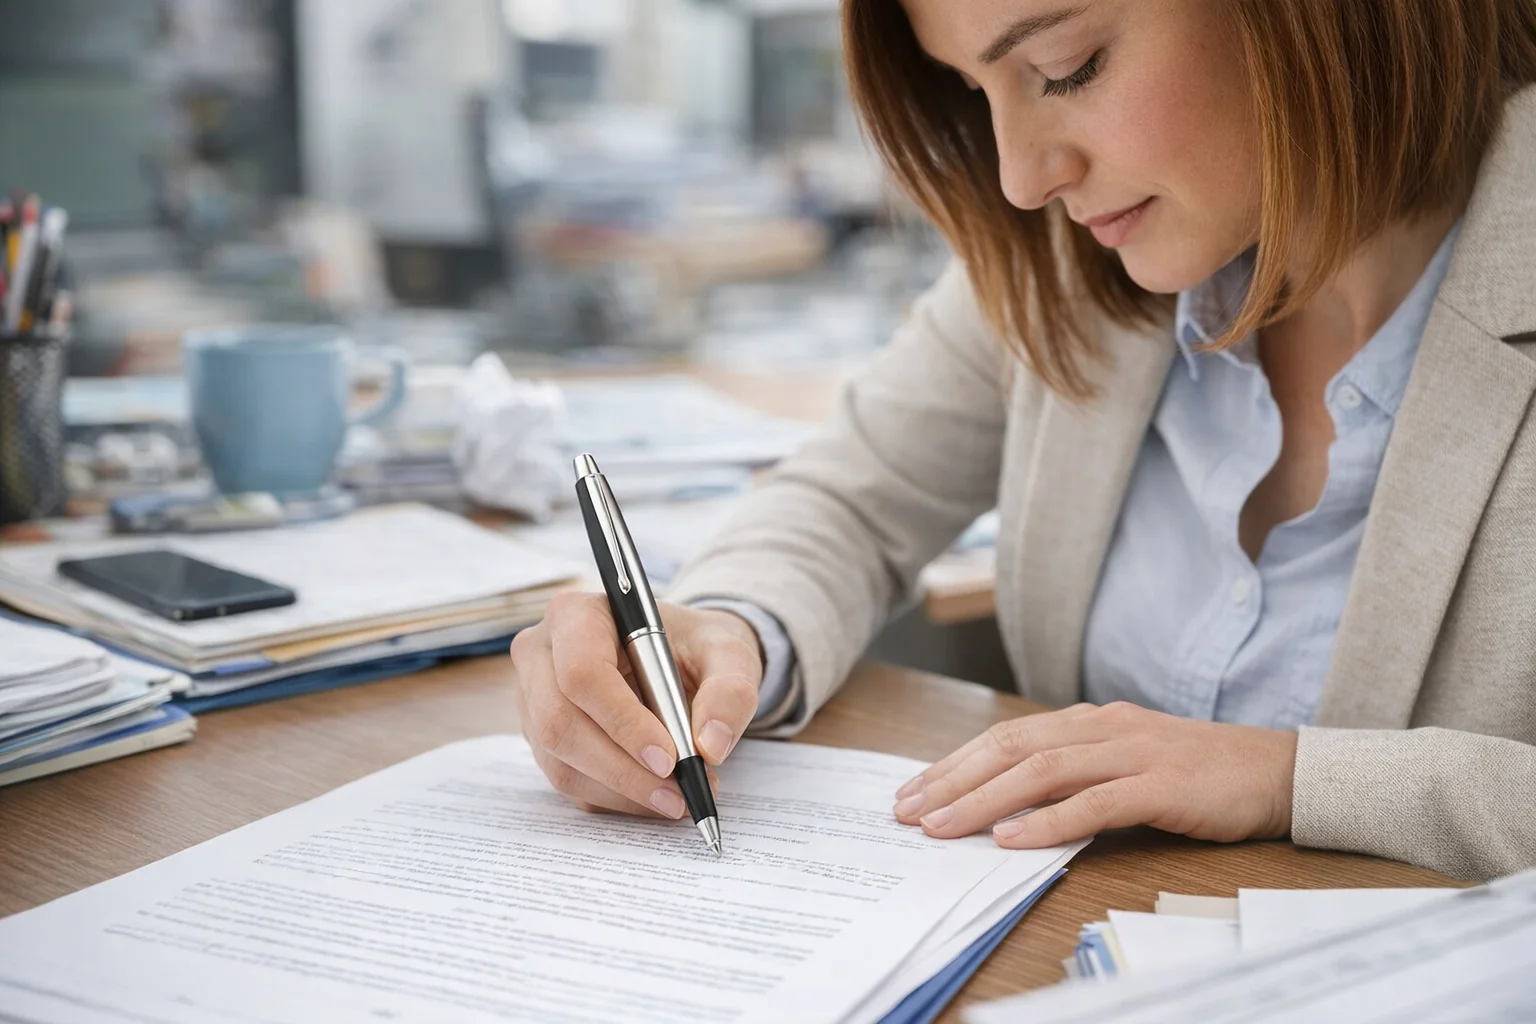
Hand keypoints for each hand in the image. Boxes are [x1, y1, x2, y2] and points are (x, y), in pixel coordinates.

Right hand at [510, 592, 762, 818]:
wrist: (680, 660)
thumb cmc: (696, 646)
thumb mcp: (730, 653)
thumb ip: (730, 691)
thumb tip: (710, 745)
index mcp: (577, 614)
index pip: (582, 671)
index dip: (622, 720)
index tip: (670, 758)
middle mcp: (542, 655)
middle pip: (560, 722)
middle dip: (623, 769)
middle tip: (679, 794)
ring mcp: (533, 700)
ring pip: (561, 761)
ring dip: (622, 790)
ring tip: (678, 797)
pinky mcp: (542, 739)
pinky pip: (569, 781)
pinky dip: (616, 798)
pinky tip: (654, 796)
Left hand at [891, 702, 1296, 847]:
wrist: (1278, 771)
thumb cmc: (1198, 774)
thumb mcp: (1126, 764)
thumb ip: (1075, 775)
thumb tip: (1009, 804)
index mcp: (1089, 721)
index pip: (1006, 737)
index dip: (955, 762)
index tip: (913, 790)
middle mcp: (1103, 728)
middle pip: (1011, 747)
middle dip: (952, 778)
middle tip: (908, 810)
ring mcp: (1133, 753)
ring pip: (1041, 771)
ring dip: (984, 800)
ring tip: (942, 825)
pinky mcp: (1161, 785)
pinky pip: (1094, 803)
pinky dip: (1047, 820)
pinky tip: (1012, 838)